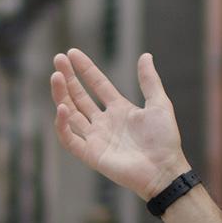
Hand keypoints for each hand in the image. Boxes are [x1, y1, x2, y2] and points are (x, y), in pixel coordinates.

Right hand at [52, 49, 191, 201]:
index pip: (97, 85)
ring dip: (61, 95)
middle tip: (58, 59)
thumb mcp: (159, 104)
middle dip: (68, 78)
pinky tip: (61, 107)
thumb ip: (150, 81)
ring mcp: (96, 138)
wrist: (164, 169)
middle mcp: (104, 122)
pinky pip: (70, 139)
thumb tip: (145, 55)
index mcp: (120, 109)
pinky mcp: (91, 154)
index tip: (72, 53)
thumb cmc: (165, 140)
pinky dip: (62, 124)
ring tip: (56, 76)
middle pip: (80, 97)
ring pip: (70, 114)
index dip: (85, 69)